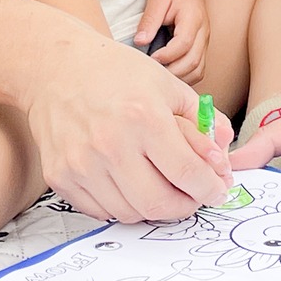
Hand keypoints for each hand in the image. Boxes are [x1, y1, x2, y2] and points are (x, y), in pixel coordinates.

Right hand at [23, 32, 233, 223]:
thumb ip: (202, 121)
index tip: (217, 190)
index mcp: (144, 117)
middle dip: (185, 207)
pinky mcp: (60, 176)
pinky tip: (130, 187)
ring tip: (162, 189)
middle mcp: (111, 144)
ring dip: (153, 208)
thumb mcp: (168, 84)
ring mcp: (82, 164)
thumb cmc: (115, 72)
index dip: (210, 189)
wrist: (55, 68)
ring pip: (130, 213)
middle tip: (192, 197)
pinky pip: (100, 211)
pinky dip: (121, 207)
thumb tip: (224, 155)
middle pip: (160, 204)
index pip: (188, 174)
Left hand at [134, 0, 209, 84]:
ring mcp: (205, 41)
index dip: (167, 55)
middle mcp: (204, 32)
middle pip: (194, 61)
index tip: (150, 59)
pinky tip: (169, 74)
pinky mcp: (202, 47)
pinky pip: (198, 69)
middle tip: (153, 74)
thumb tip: (140, 42)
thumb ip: (149, 20)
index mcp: (193, 18)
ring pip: (199, 70)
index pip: (184, 44)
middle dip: (172, 72)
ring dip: (180, 78)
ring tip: (160, 76)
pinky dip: (185, 76)